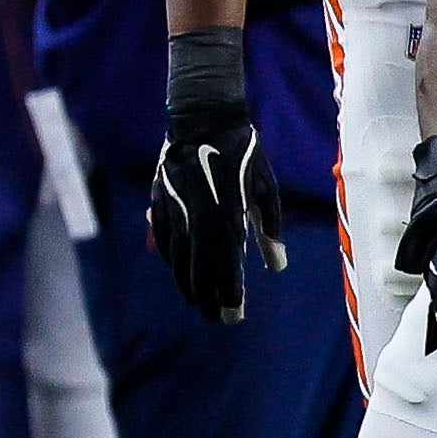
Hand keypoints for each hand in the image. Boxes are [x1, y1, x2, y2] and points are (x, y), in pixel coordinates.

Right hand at [148, 108, 286, 322]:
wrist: (202, 118)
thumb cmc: (243, 153)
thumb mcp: (265, 188)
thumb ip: (270, 229)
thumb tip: (276, 266)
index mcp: (226, 216)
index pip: (227, 268)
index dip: (230, 296)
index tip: (236, 316)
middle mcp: (197, 219)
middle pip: (200, 271)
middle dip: (209, 299)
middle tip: (219, 319)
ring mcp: (175, 211)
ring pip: (178, 261)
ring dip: (188, 285)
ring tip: (200, 301)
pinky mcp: (160, 203)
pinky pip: (163, 242)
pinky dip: (172, 262)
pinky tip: (180, 274)